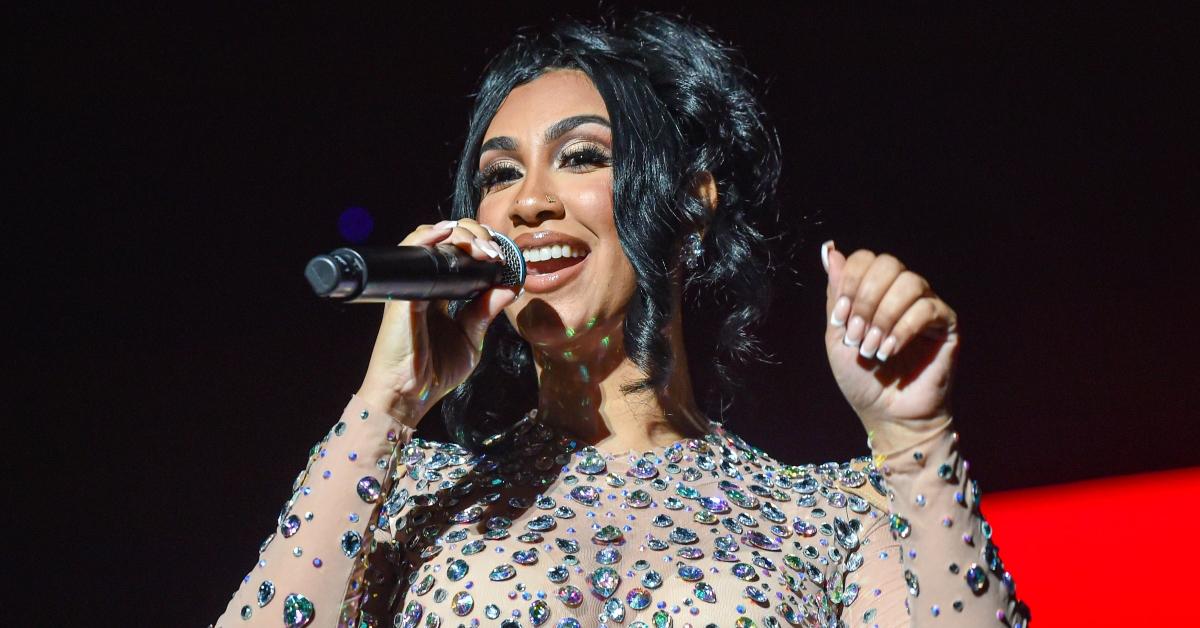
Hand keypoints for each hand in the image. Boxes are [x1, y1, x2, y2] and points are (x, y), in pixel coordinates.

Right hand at [356, 218, 517, 426]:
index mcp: (439, 293)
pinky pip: (413, 254)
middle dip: (474, 234)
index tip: (501, 256)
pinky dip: (429, 236)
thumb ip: (486, 311)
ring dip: (459, 232)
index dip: (478, 245)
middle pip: (444, 238)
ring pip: (429, 237)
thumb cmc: (435, 372)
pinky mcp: (403, 292)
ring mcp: (411, 285)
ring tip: (482, 246)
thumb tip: (511, 286)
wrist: (409, 395)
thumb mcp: (471, 338)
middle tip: (495, 251)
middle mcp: (423, 284)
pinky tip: (448, 232)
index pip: (456, 254)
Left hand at [821, 241, 958, 449]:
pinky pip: (928, 308)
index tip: (839, 319)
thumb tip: (830, 250)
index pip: (865, 259)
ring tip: (873, 347)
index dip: (849, 282)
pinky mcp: (945, 324)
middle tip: (857, 335)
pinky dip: (903, 329)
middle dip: (865, 299)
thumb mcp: (836, 336)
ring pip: (910, 282)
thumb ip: (836, 294)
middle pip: (888, 263)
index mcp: (875, 291)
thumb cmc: (862, 379)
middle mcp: (902, 293)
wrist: (887, 414)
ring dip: (884, 316)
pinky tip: (890, 350)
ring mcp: (926, 306)